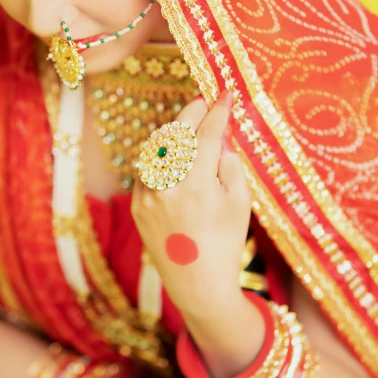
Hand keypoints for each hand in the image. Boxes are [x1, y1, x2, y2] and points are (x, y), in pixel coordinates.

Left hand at [131, 89, 250, 313]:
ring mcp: (147, 193)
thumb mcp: (240, 202)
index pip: (207, 133)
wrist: (196, 282)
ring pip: (157, 146)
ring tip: (191, 124)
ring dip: (174, 130)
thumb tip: (218, 135)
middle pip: (177, 132)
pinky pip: (147, 168)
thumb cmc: (226, 242)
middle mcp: (167, 184)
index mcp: (197, 183)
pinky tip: (174, 152)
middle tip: (205, 100)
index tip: (226, 95)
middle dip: (192, 111)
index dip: (218, 110)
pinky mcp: (137, 203)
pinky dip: (160, 154)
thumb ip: (229, 163)